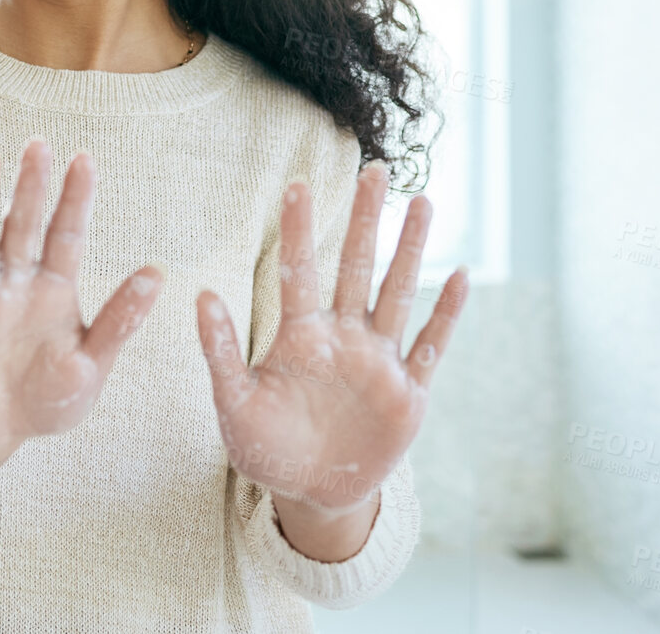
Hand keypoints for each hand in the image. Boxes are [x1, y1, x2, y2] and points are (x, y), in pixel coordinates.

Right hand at [0, 141, 163, 468]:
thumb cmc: (47, 400)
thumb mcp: (92, 365)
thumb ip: (120, 321)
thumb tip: (158, 273)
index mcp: (54, 292)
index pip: (66, 235)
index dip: (74, 199)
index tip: (84, 158)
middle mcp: (14, 286)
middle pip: (21, 228)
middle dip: (29, 188)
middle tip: (36, 145)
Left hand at [197, 162, 468, 519]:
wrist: (309, 492)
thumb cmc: (265, 447)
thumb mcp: (234, 402)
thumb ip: (220, 351)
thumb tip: (199, 295)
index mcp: (298, 337)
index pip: (299, 271)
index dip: (299, 229)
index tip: (295, 184)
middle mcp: (342, 337)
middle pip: (355, 267)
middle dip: (365, 219)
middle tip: (374, 167)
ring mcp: (377, 362)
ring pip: (397, 293)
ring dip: (410, 250)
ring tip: (420, 202)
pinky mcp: (408, 394)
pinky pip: (430, 346)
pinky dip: (445, 314)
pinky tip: (459, 275)